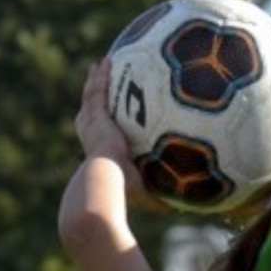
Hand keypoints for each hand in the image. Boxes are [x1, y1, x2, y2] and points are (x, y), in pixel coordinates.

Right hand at [75, 59, 164, 213]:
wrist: (103, 182)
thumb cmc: (121, 191)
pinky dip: (99, 77)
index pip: (99, 134)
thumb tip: (180, 208)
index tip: (105, 117)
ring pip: (92, 97)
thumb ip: (160, 197)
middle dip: (93, 96)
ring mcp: (91, 124)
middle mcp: (92, 135)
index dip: (100, 124)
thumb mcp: (143, 193)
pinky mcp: (95, 117)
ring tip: (98, 66)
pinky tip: (103, 62)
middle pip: (91, 110)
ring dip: (95, 81)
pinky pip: (97, 91)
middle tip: (96, 82)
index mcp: (100, 151)